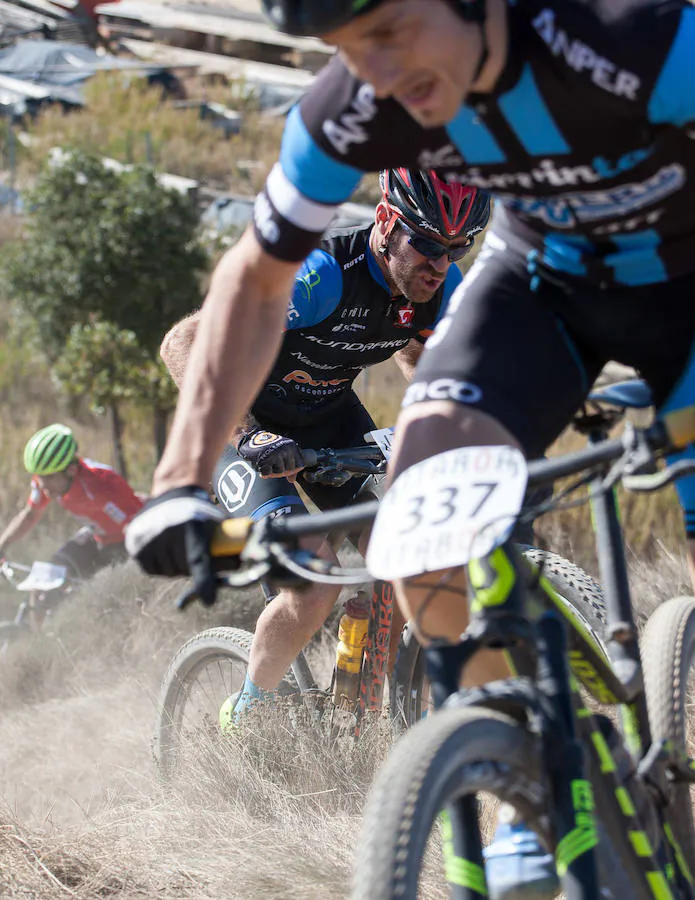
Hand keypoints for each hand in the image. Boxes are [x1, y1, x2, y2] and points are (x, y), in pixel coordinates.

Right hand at [125, 486, 225, 605]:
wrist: (173, 491)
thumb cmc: (201, 512)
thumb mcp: (216, 525)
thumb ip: (226, 548)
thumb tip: (238, 568)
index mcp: (191, 527)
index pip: (198, 560)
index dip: (204, 581)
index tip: (209, 601)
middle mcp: (167, 532)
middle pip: (184, 570)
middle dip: (193, 570)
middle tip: (196, 559)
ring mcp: (149, 538)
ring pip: (168, 572)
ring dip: (177, 568)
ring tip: (180, 550)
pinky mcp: (136, 544)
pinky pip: (152, 569)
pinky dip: (162, 566)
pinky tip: (167, 551)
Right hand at [237, 429, 304, 478]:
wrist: (252, 438)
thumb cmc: (270, 446)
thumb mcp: (284, 451)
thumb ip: (291, 465)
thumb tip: (292, 480)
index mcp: (292, 446)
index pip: (300, 465)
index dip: (293, 469)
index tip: (284, 465)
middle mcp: (285, 449)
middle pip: (289, 470)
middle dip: (282, 470)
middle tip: (274, 464)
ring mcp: (275, 455)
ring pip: (280, 472)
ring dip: (272, 471)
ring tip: (267, 463)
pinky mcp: (265, 460)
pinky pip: (268, 474)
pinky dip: (264, 473)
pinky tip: (261, 466)